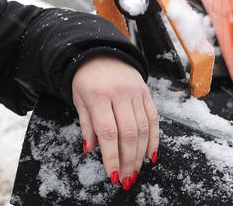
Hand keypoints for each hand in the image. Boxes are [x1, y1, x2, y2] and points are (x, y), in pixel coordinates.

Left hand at [70, 55, 158, 190]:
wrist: (101, 52)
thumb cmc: (85, 79)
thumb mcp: (78, 99)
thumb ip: (86, 124)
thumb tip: (91, 150)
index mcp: (98, 95)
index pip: (107, 131)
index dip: (111, 156)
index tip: (112, 175)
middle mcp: (120, 93)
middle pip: (128, 133)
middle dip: (127, 160)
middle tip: (125, 179)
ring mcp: (136, 92)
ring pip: (143, 129)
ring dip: (140, 155)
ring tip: (135, 172)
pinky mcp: (146, 93)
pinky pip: (154, 119)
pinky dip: (154, 139)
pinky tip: (150, 155)